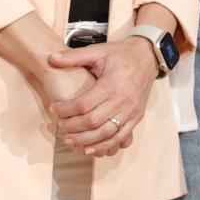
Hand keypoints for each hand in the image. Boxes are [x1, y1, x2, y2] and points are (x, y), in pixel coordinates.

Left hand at [45, 38, 155, 155]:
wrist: (148, 57)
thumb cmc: (121, 54)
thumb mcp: (98, 50)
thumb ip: (74, 56)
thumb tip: (51, 58)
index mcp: (111, 84)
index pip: (83, 104)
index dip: (65, 109)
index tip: (53, 108)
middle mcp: (122, 100)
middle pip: (93, 122)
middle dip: (73, 128)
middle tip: (60, 127)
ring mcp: (131, 111)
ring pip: (106, 134)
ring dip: (86, 141)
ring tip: (70, 141)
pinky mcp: (137, 117)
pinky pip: (121, 137)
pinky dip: (105, 146)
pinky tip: (90, 148)